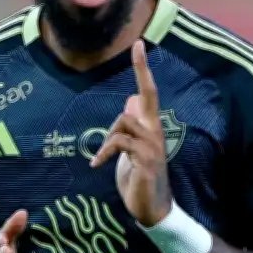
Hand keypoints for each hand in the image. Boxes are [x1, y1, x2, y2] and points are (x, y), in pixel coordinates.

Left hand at [90, 39, 171, 226]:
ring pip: (124, 121)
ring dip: (108, 137)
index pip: (149, 93)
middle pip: (146, 96)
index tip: (139, 45)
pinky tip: (97, 164)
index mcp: (151, 127)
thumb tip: (130, 102)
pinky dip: (104, 152)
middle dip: (142, 70)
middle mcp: (155, 131)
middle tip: (138, 44)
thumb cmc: (140, 177)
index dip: (143, 70)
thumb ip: (132, 126)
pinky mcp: (146, 160)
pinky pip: (119, 143)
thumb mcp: (132, 148)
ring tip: (102, 156)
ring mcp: (152, 145)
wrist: (152, 208)